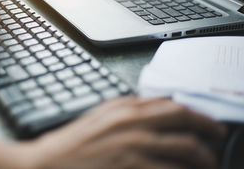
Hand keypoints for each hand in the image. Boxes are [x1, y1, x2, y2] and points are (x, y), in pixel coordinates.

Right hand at [25, 97, 225, 168]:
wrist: (48, 164)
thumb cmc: (71, 144)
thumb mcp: (99, 117)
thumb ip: (126, 111)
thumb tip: (153, 110)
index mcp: (122, 108)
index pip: (168, 103)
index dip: (193, 112)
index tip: (205, 121)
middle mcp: (131, 122)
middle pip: (181, 118)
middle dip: (207, 127)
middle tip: (217, 137)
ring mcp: (133, 146)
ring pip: (184, 147)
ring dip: (203, 157)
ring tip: (209, 164)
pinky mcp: (132, 168)